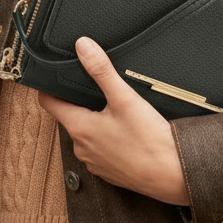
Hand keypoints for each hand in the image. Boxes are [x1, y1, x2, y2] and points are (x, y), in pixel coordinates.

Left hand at [38, 37, 190, 205]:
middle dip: (78, 102)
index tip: (54, 77)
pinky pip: (101, 150)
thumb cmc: (149, 141)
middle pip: (69, 117)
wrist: (174, 175)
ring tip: (113, 109)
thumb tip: (83, 47)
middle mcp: (82, 148)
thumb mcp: (125, 98)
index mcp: (79, 128)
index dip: (49, 87)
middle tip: (92, 87)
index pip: (48, 103)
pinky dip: (108, 139)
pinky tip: (126, 132)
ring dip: (95, 122)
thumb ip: (101, 70)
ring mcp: (95, 162)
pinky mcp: (110, 172)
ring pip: (86, 134)